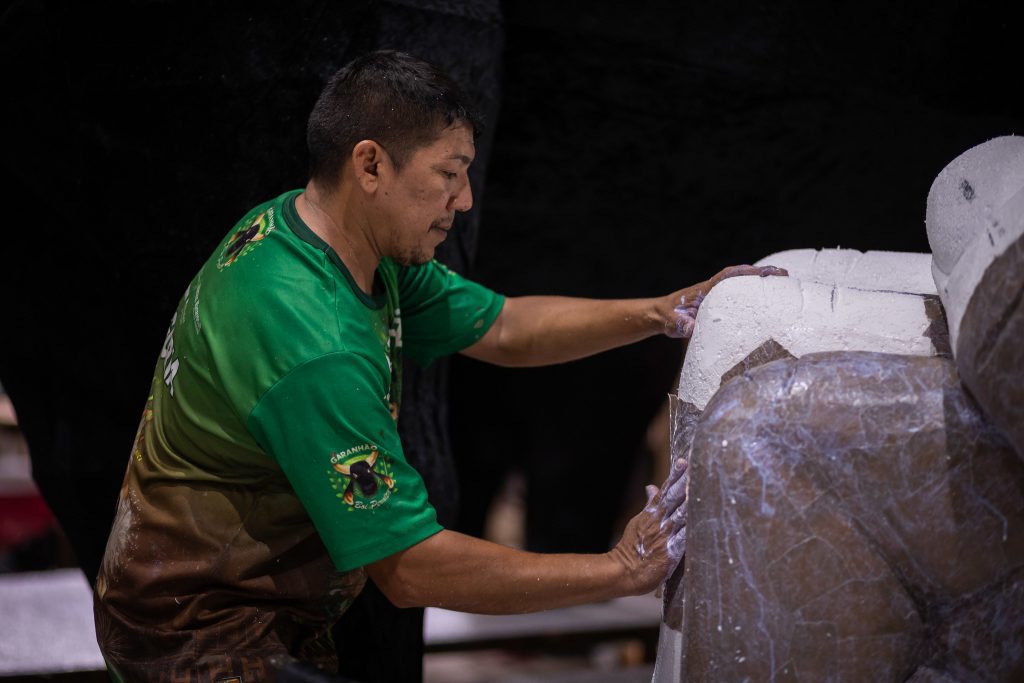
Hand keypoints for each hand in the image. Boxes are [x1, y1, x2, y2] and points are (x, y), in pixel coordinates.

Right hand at [608, 457, 688, 594]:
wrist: (624, 571)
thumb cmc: (632, 547)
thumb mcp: (639, 522)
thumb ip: (650, 505)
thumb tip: (652, 486)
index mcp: (651, 514)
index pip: (664, 491)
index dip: (674, 476)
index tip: (683, 461)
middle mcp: (659, 522)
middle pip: (673, 498)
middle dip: (683, 482)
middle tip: (693, 467)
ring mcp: (664, 536)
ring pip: (680, 515)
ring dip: (690, 502)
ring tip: (699, 488)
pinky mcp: (670, 552)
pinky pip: (684, 538)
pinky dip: (692, 529)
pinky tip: (702, 521)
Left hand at [663, 264, 787, 337]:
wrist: (661, 315)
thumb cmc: (667, 317)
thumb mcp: (673, 323)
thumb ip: (681, 325)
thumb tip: (692, 328)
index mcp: (705, 290)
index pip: (727, 277)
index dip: (745, 273)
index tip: (762, 272)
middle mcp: (714, 289)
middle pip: (741, 276)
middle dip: (762, 273)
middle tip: (784, 275)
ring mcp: (717, 295)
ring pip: (742, 284)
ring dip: (761, 281)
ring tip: (784, 284)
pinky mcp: (719, 303)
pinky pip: (740, 295)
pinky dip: (754, 293)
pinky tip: (769, 300)